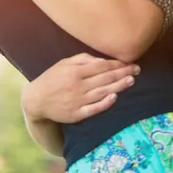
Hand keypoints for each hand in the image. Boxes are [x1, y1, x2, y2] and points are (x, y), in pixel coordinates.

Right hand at [21, 53, 139, 124]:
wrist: (36, 100)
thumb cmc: (52, 77)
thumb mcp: (64, 63)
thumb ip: (82, 58)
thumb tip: (101, 59)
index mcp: (75, 70)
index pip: (100, 66)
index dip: (116, 63)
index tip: (128, 61)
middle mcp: (77, 85)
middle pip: (104, 78)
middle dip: (122, 73)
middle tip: (137, 70)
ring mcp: (77, 100)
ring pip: (102, 92)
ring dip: (118, 86)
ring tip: (131, 81)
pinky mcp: (76, 114)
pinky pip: (93, 109)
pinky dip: (105, 103)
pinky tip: (115, 98)